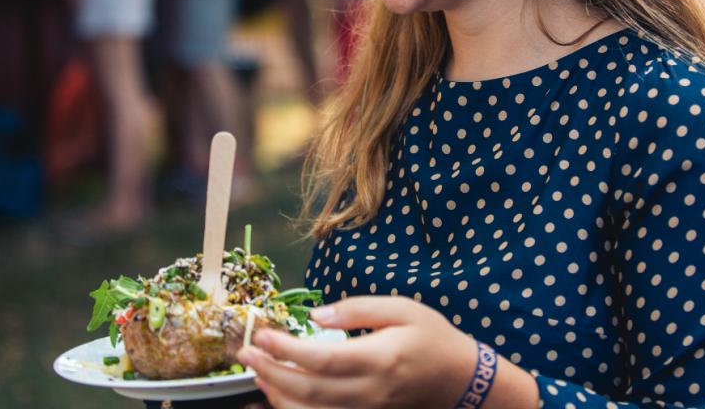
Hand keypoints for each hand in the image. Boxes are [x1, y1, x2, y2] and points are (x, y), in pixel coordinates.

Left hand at [237, 296, 477, 408]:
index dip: (286, 349)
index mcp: (380, 358)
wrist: (459, 379)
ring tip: (258, 372)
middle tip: (245, 352)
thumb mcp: (402, 308)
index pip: (323, 359)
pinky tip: (280, 394)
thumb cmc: (431, 337)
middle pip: (309, 391)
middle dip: (270, 372)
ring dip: (278, 396)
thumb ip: (357, 309)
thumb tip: (315, 316)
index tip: (262, 334)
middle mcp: (370, 392)